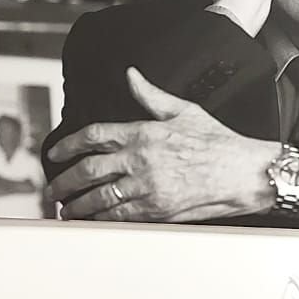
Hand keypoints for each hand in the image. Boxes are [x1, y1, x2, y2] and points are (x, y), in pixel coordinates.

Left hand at [45, 68, 278, 221]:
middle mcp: (141, 159)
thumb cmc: (219, 143)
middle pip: (89, 170)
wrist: (244, 173)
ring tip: (66, 210)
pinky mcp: (157, 210)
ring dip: (77, 205)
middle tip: (53, 190)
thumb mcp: (184, 110)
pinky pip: (120, 216)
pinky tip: (92, 221)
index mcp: (144, 132)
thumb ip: (151, 95)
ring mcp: (148, 187)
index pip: (94, 136)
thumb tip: (132, 76)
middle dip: (64, 182)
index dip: (68, 145)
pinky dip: (101, 219)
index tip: (55, 155)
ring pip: (99, 197)